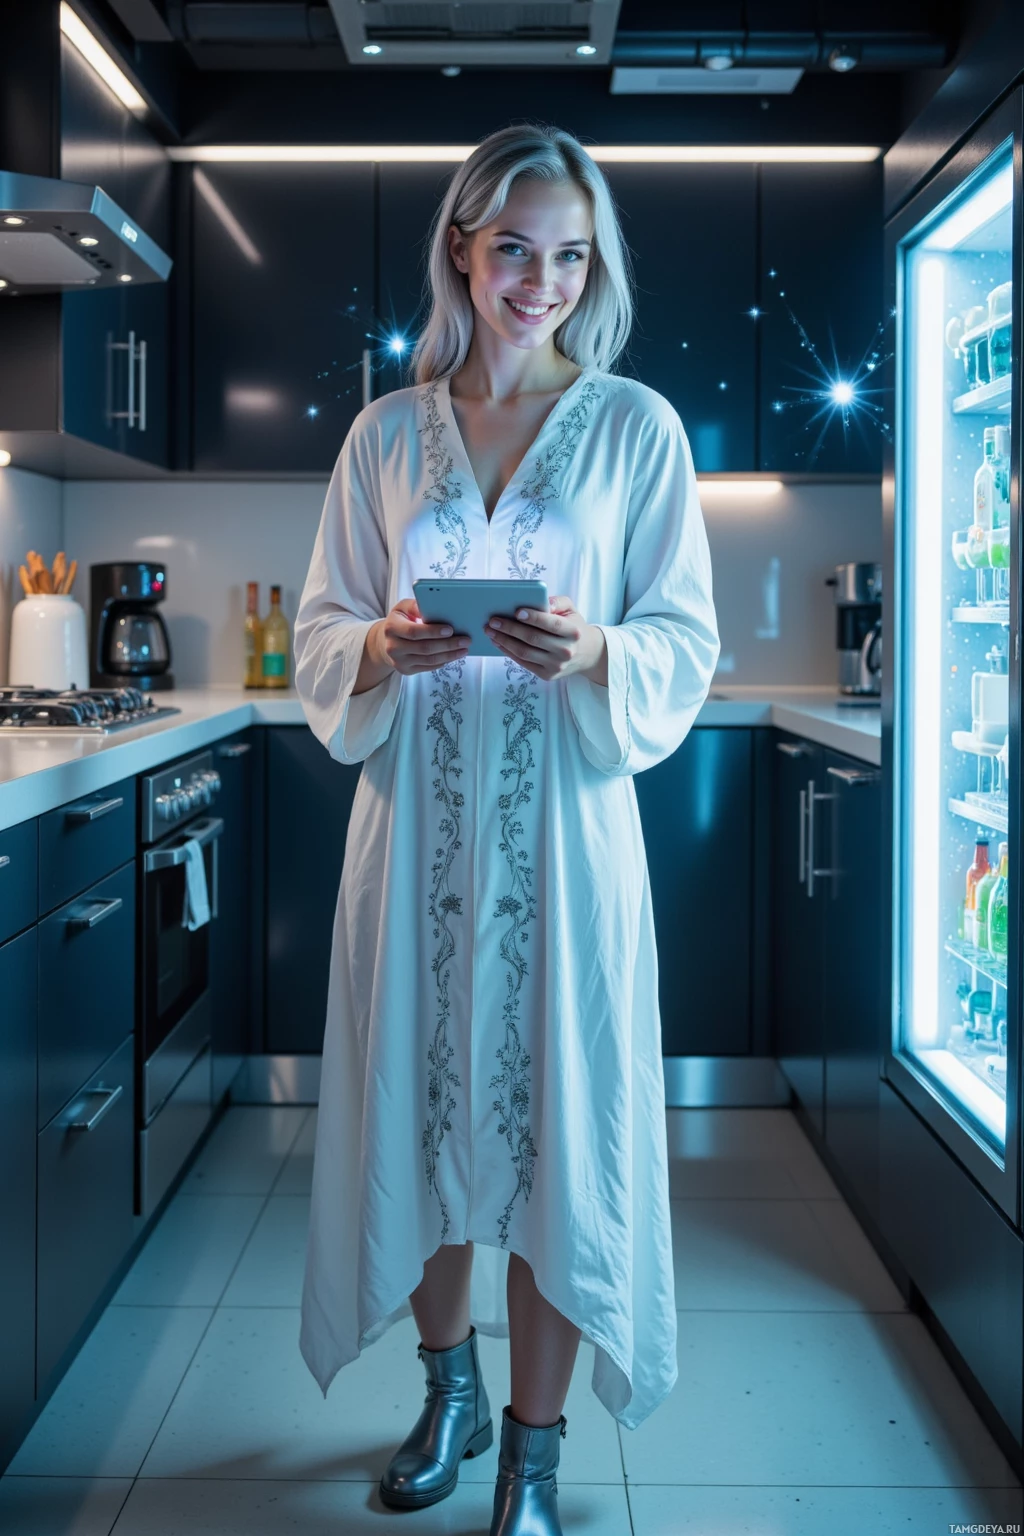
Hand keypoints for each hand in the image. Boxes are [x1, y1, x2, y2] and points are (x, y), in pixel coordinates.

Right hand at [371, 597, 469, 676]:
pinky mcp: (406, 670)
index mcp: (391, 628)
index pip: (414, 632)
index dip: (433, 632)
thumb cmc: (400, 620)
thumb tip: (432, 605)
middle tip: (466, 640)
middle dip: (448, 645)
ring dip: (450, 655)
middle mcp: (393, 647)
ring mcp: (399, 661)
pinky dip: (444, 661)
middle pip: (425, 648)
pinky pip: (428, 667)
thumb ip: (416, 605)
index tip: (451, 629)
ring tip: (464, 649)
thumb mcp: (403, 608)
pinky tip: (454, 655)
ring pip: (429, 660)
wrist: (385, 642)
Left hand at [484, 595, 606, 683]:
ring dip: (504, 641)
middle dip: (510, 629)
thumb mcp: (571, 610)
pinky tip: (498, 642)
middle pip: (533, 639)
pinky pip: (523, 662)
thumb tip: (542, 602)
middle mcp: (566, 651)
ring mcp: (556, 665)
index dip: (533, 618)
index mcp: (573, 632)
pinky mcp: (547, 675)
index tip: (516, 611)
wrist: (586, 654)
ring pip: (524, 652)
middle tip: (492, 620)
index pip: (552, 624)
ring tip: (490, 631)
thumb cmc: (573, 627)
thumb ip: (558, 602)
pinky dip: (507, 651)